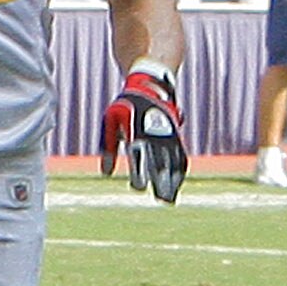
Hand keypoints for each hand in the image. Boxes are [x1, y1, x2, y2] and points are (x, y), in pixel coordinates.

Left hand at [100, 60, 186, 203]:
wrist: (149, 86)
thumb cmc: (125, 106)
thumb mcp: (111, 122)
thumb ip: (109, 148)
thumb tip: (106, 173)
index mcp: (138, 131)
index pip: (140, 155)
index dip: (140, 171)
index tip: (139, 187)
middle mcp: (155, 134)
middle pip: (160, 161)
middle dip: (161, 181)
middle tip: (160, 198)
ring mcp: (167, 135)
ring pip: (172, 161)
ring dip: (172, 180)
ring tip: (168, 199)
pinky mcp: (174, 136)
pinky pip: (180, 155)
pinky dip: (179, 170)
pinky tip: (177, 185)